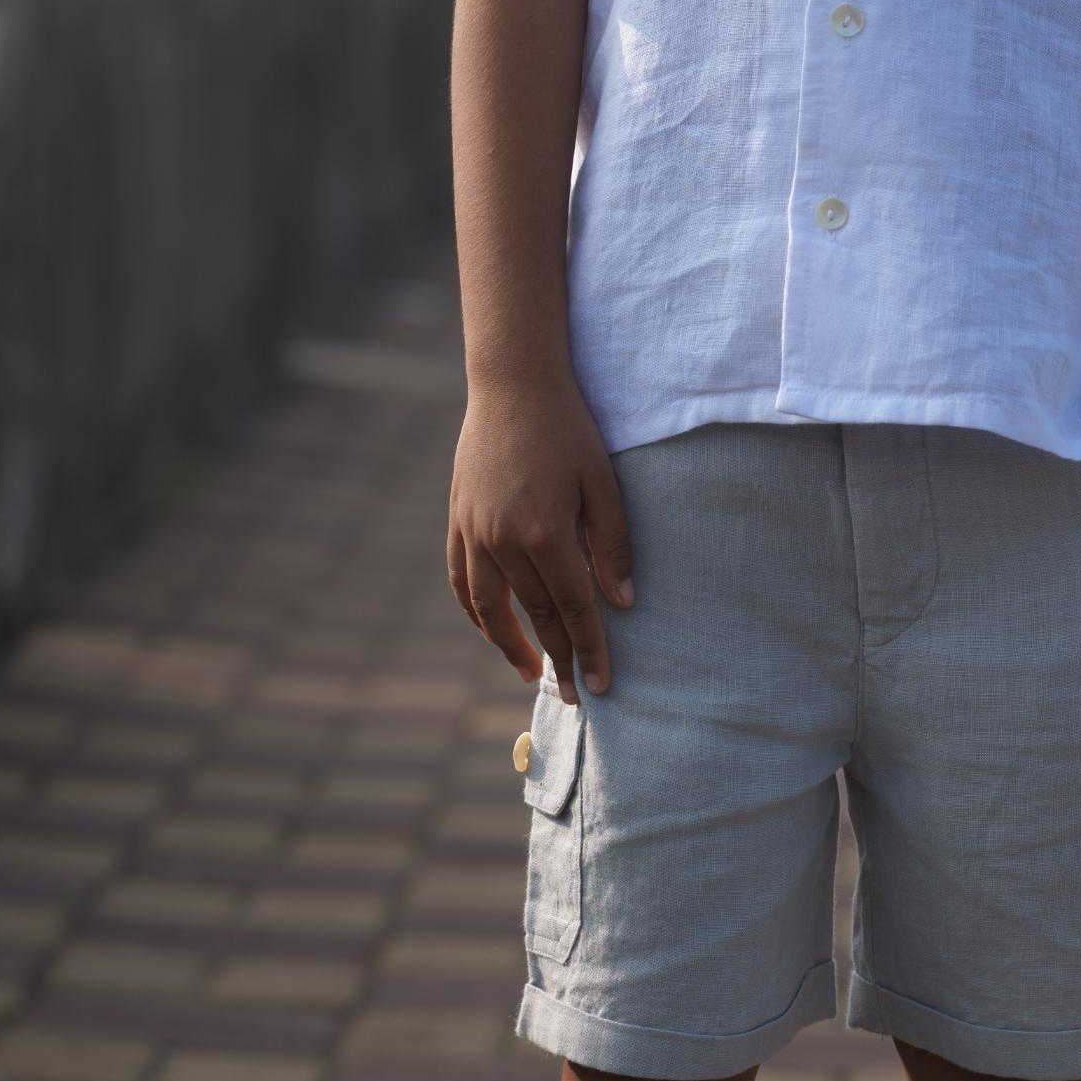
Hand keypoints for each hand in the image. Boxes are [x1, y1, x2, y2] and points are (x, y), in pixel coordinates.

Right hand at [447, 376, 635, 695]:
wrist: (513, 383)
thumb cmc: (569, 429)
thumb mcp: (604, 482)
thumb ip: (612, 545)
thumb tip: (623, 603)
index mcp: (546, 533)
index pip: (574, 609)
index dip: (589, 651)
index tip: (601, 686)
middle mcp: (504, 540)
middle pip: (535, 615)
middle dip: (558, 658)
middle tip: (575, 696)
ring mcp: (474, 531)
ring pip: (490, 607)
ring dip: (511, 645)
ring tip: (532, 673)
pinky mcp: (458, 518)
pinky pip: (461, 579)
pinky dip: (476, 611)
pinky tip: (492, 629)